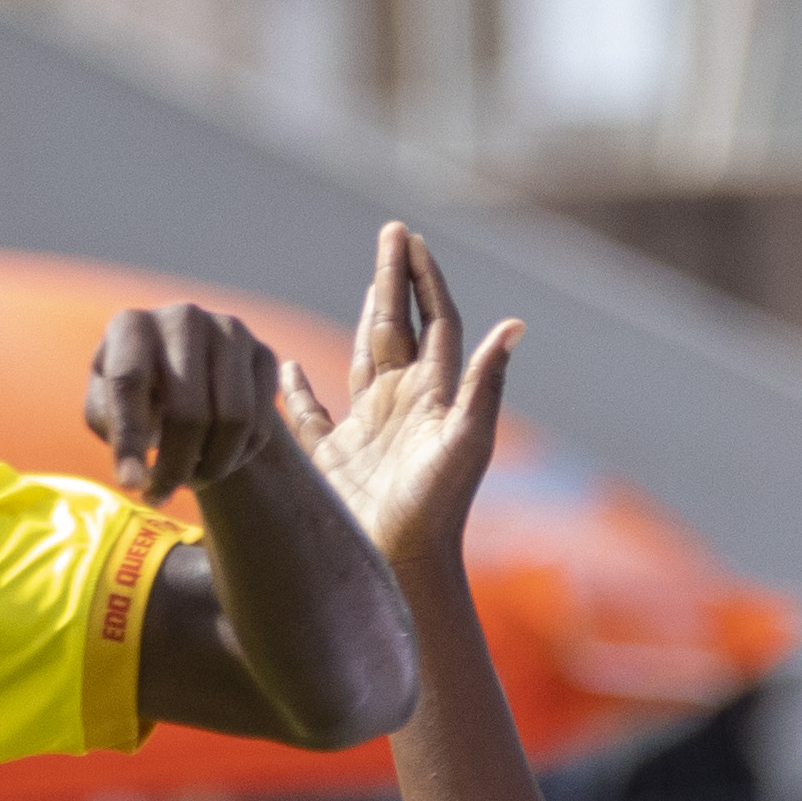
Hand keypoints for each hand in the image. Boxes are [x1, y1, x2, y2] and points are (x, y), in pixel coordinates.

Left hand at [83, 293, 315, 513]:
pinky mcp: (265, 354)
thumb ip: (112, 427)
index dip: (128, 440)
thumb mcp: (106, 408)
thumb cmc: (136, 397)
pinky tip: (216, 461)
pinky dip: (239, 457)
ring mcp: (230, 331)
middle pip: (187, 411)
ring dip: (211, 467)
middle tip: (160, 495)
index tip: (131, 487)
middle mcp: (182, 318)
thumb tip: (136, 470)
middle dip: (174, 468)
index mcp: (132, 326)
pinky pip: (261, 422)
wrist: (187, 372)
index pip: (129, 383)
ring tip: (189, 480)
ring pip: (233, 419)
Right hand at [275, 220, 524, 574]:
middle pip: (397, 327)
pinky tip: (286, 370)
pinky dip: (295, 391)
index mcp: (434, 395)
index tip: (413, 240)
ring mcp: (368, 431)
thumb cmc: (437, 510)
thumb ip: (484, 383)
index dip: (424, 280)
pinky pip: (311, 416)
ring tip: (369, 285)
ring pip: (364, 359)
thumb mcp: (464, 442)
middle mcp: (402, 405)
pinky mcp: (334, 460)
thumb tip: (515, 324)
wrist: (402, 567)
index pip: (433, 322)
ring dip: (365, 319)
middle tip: (391, 233)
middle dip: (394, 280)